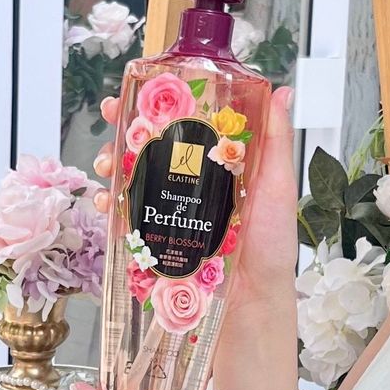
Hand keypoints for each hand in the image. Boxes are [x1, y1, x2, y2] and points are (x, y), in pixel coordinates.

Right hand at [94, 86, 298, 322]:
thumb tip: (282, 92)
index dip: (158, 104)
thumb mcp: (276, 186)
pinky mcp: (154, 239)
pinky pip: (125, 217)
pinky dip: (110, 205)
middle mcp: (189, 183)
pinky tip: (108, 203)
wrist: (253, 301)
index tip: (138, 89)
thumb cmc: (271, 244)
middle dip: (123, 129)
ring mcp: (168, 211)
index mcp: (216, 164)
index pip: (184, 124)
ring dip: (111, 164)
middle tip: (111, 118)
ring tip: (106, 164)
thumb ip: (275, 142)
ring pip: (130, 177)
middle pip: (149, 146)